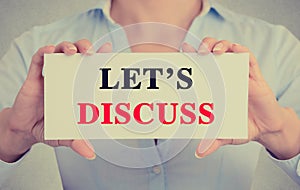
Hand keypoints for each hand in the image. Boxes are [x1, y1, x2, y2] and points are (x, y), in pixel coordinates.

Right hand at [0, 39, 111, 161]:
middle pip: (78, 54)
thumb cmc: (49, 128)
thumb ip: (77, 142)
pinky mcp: (35, 76)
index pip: (91, 68)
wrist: (26, 130)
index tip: (109, 50)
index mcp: (78, 88)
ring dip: (68, 46)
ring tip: (73, 51)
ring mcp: (51, 75)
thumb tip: (90, 154)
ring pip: (60, 51)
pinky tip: (49, 52)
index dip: (100, 57)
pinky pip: (38, 59)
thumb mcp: (65, 135)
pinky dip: (44, 53)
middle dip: (85, 47)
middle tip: (91, 52)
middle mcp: (67, 78)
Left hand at [182, 37, 299, 159]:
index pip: (202, 66)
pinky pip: (248, 58)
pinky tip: (234, 52)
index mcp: (215, 86)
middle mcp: (225, 76)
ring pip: (229, 49)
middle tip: (198, 52)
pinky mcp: (254, 75)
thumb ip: (212, 141)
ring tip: (213, 51)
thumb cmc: (243, 127)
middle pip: (212, 52)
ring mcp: (239, 74)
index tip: (182, 50)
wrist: (265, 128)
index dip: (192, 56)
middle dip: (204, 46)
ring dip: (220, 45)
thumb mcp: (225, 134)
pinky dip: (240, 51)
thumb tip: (199, 153)